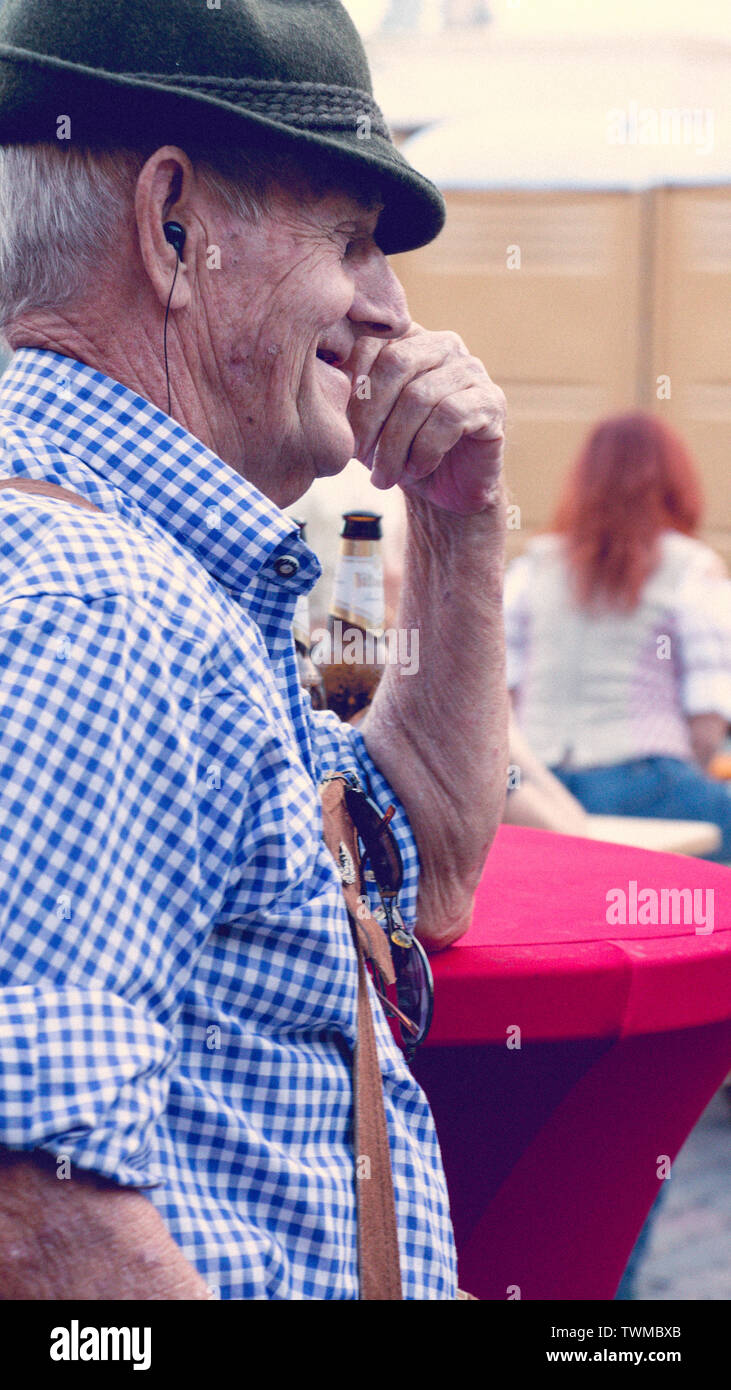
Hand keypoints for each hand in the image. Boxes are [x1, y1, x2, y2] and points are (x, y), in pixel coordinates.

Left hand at [347, 323, 505, 515]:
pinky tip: (417, 469)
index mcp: (408, 338)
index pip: (368, 344)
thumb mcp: (362, 422)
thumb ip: (344, 393)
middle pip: (395, 364)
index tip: (341, 431)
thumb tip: (314, 373)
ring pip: (420, 396)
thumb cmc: (399, 450)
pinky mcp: (492, 402)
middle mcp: (444, 344)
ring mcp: (472, 370)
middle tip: (359, 456)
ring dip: (395, 444)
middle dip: (370, 416)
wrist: (445, 490)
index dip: (350, 389)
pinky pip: (450, 417)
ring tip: (384, 475)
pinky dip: (425, 450)